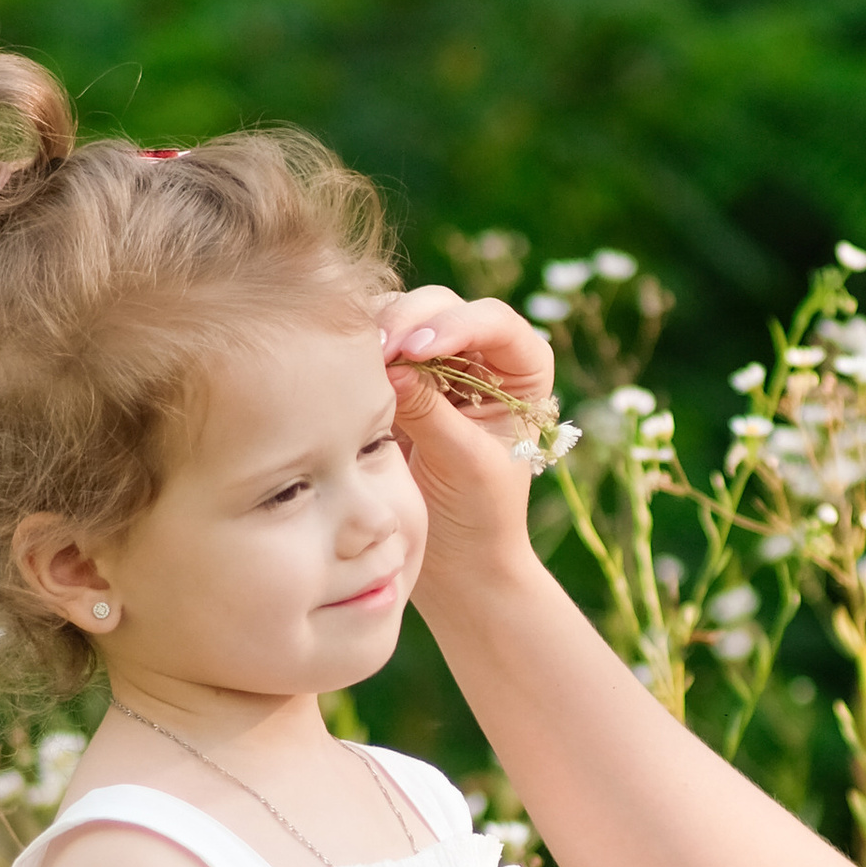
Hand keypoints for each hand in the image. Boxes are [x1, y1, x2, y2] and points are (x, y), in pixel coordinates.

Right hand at [382, 291, 559, 602]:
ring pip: (402, 316)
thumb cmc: (479, 517)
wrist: (458, 559)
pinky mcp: (397, 377)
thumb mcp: (463, 465)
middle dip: (406, 323)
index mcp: (523, 368)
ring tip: (354, 363)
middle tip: (373, 353)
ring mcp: (437, 360)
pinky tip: (342, 369)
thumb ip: (430, 413)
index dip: (453, 327)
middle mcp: (483, 354)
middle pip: (442, 307)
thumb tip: (389, 366)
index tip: (414, 352)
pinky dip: (357, 351)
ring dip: (376, 332)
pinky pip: (375, 345)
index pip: (493, 323)